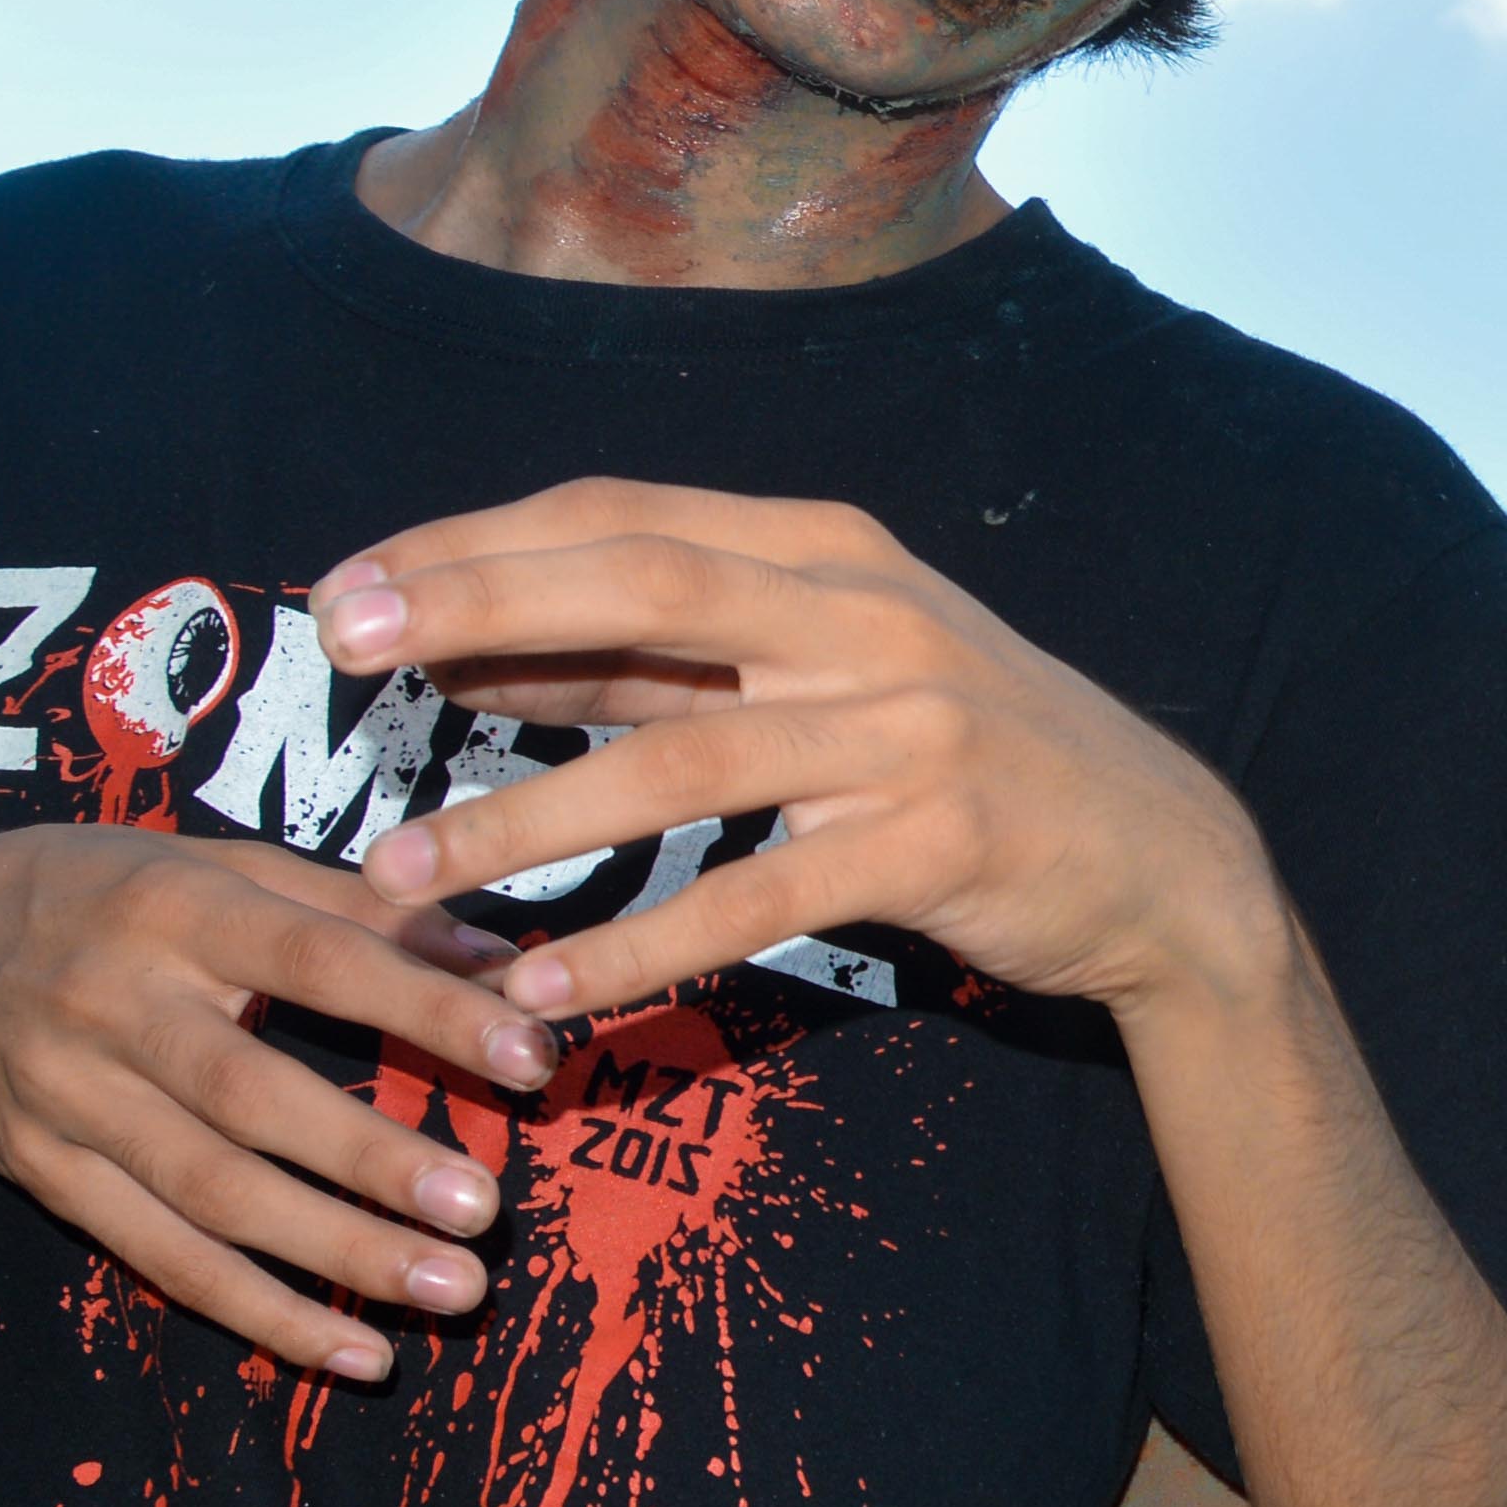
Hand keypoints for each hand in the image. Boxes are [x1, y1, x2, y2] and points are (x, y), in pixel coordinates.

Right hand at [0, 825, 565, 1380]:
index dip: (422, 1008)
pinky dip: (260, 1312)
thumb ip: (356, 906)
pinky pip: (162, 1258)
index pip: (315, 958)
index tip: (532, 1055)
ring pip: (211, 1195)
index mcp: (172, 908)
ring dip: (336, 1252)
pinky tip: (356, 1352)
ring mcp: (72, 1101)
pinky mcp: (49, 1175)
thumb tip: (507, 953)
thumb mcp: (208, 863)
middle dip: (372, 1159)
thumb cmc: (94, 894)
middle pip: (252, 1096)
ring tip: (452, 1291)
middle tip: (485, 1210)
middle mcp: (114, 1006)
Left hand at [312, 484, 1282, 1025]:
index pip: (622, 517)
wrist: (1165, 858)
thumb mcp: (832, 669)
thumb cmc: (973, 756)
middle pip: (641, 583)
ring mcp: (909, 728)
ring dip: (521, 822)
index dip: (475, 546)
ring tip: (398, 879)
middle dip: (474, 607)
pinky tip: (541, 989)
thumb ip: (673, 658)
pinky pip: (754, 899)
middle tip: (341, 651)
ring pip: (679, 761)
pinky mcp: (935, 844)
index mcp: (829, 550)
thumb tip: (483, 652)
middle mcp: (865, 617)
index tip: (346, 592)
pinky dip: (634, 946)